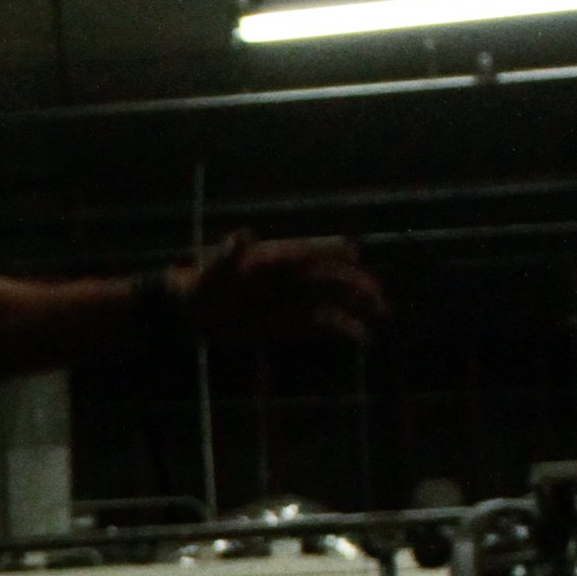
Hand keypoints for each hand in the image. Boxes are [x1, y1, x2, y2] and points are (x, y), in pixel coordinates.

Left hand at [170, 230, 384, 347]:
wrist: (194, 316)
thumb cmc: (203, 286)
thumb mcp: (213, 273)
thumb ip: (227, 255)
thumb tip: (240, 235)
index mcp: (279, 257)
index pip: (314, 249)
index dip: (332, 250)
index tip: (351, 256)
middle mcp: (296, 276)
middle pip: (335, 275)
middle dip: (357, 283)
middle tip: (375, 297)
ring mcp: (299, 299)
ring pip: (339, 299)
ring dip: (362, 304)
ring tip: (382, 314)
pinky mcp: (297, 322)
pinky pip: (328, 323)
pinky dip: (346, 329)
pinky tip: (362, 340)